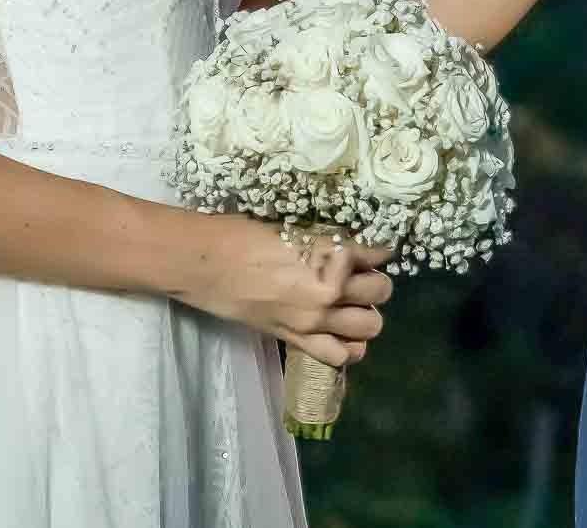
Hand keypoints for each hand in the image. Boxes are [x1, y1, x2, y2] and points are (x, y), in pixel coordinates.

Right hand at [176, 215, 394, 367]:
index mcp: (330, 255)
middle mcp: (329, 291)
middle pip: (379, 293)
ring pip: (368, 328)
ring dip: (365, 316)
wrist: (207, 263)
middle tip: (361, 278)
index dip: (379, 252)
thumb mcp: (293, 231)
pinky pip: (339, 356)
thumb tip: (351, 249)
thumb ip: (326, 244)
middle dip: (376, 284)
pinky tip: (336, 334)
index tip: (377, 252)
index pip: (375, 256)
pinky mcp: (295, 339)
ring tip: (351, 308)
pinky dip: (345, 347)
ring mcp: (313, 320)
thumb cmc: (243, 235)